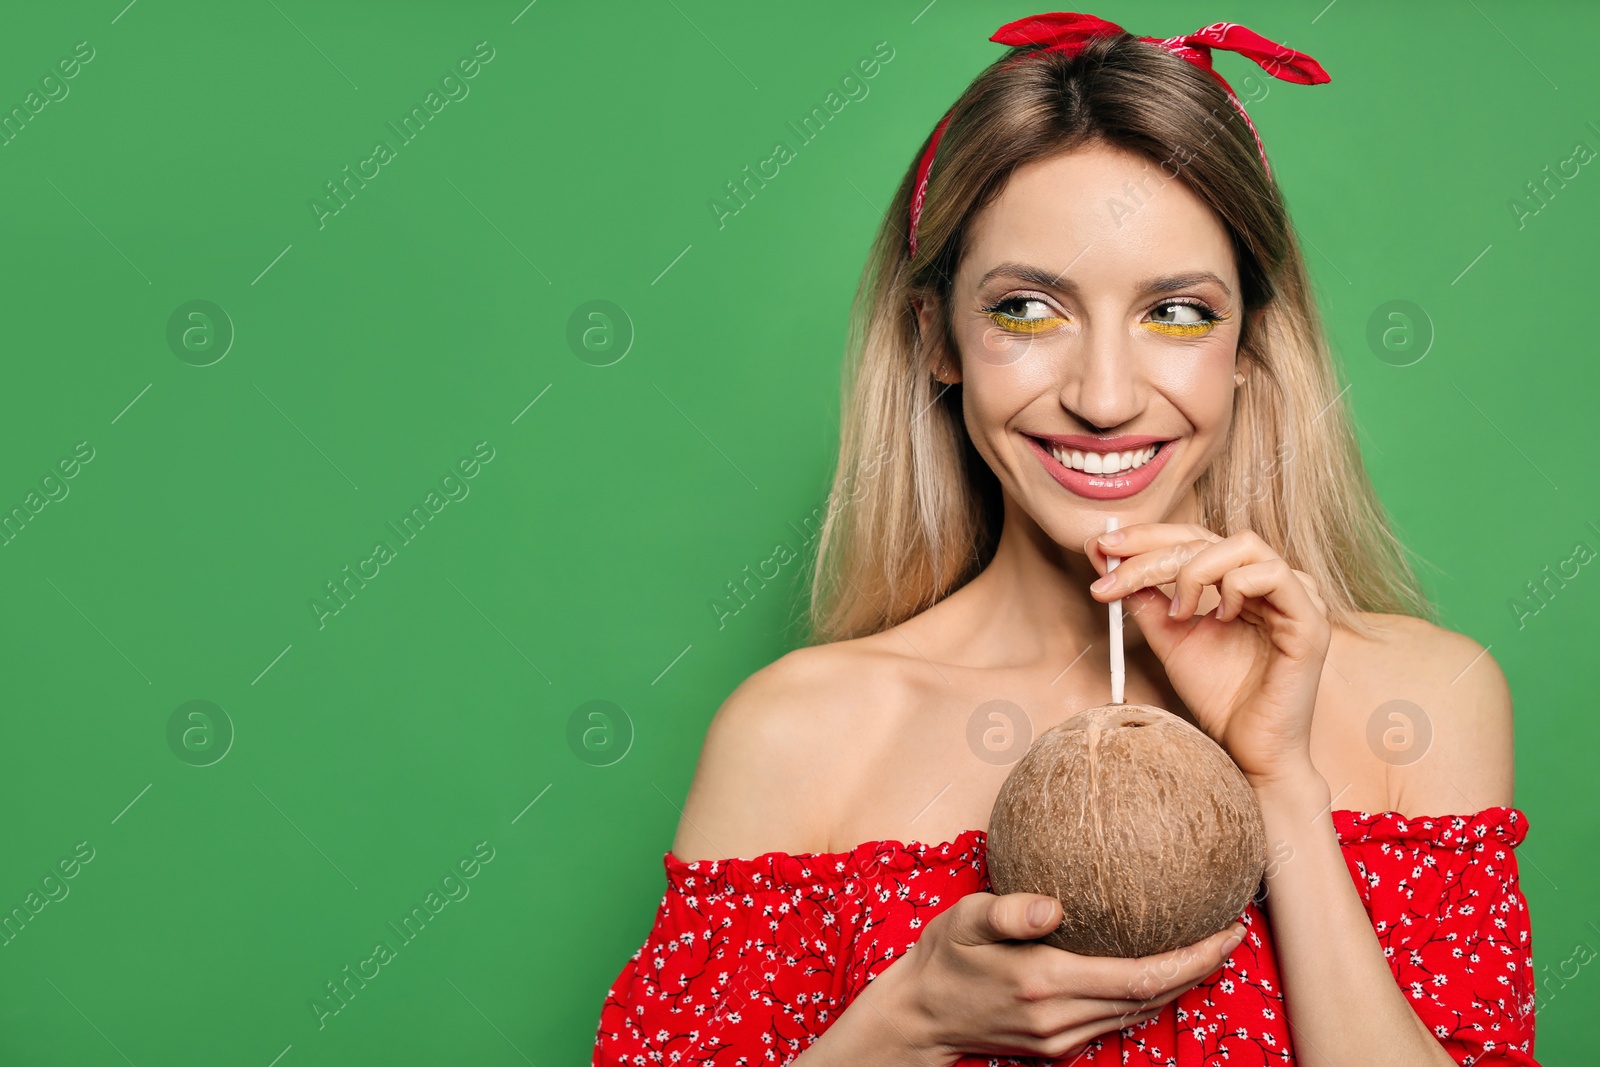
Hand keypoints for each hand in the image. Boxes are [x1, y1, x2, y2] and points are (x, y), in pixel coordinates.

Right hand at [850, 891, 1244, 1062]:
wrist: (919, 1015)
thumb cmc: (943, 956)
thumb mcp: (965, 919)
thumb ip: (1008, 912)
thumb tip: (1052, 907)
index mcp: (1044, 982)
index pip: (1139, 977)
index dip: (1190, 958)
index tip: (1225, 929)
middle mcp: (1060, 1018)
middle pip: (1150, 999)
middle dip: (1199, 968)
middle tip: (1233, 931)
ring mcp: (1060, 1039)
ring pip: (1138, 1014)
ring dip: (1179, 984)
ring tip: (1209, 947)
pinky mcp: (1057, 1047)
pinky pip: (1116, 1020)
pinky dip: (1147, 996)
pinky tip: (1159, 970)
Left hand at [1085, 522, 1330, 784]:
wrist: (1250, 751)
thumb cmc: (1220, 697)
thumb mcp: (1171, 639)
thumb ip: (1147, 601)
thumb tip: (1108, 564)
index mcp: (1241, 581)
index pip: (1193, 539)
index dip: (1146, 537)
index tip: (1101, 546)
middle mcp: (1271, 581)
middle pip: (1209, 536)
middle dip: (1151, 550)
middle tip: (1111, 572)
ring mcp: (1296, 598)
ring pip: (1242, 545)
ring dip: (1194, 570)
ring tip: (1177, 612)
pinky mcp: (1309, 622)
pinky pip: (1273, 575)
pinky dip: (1234, 587)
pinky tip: (1218, 618)